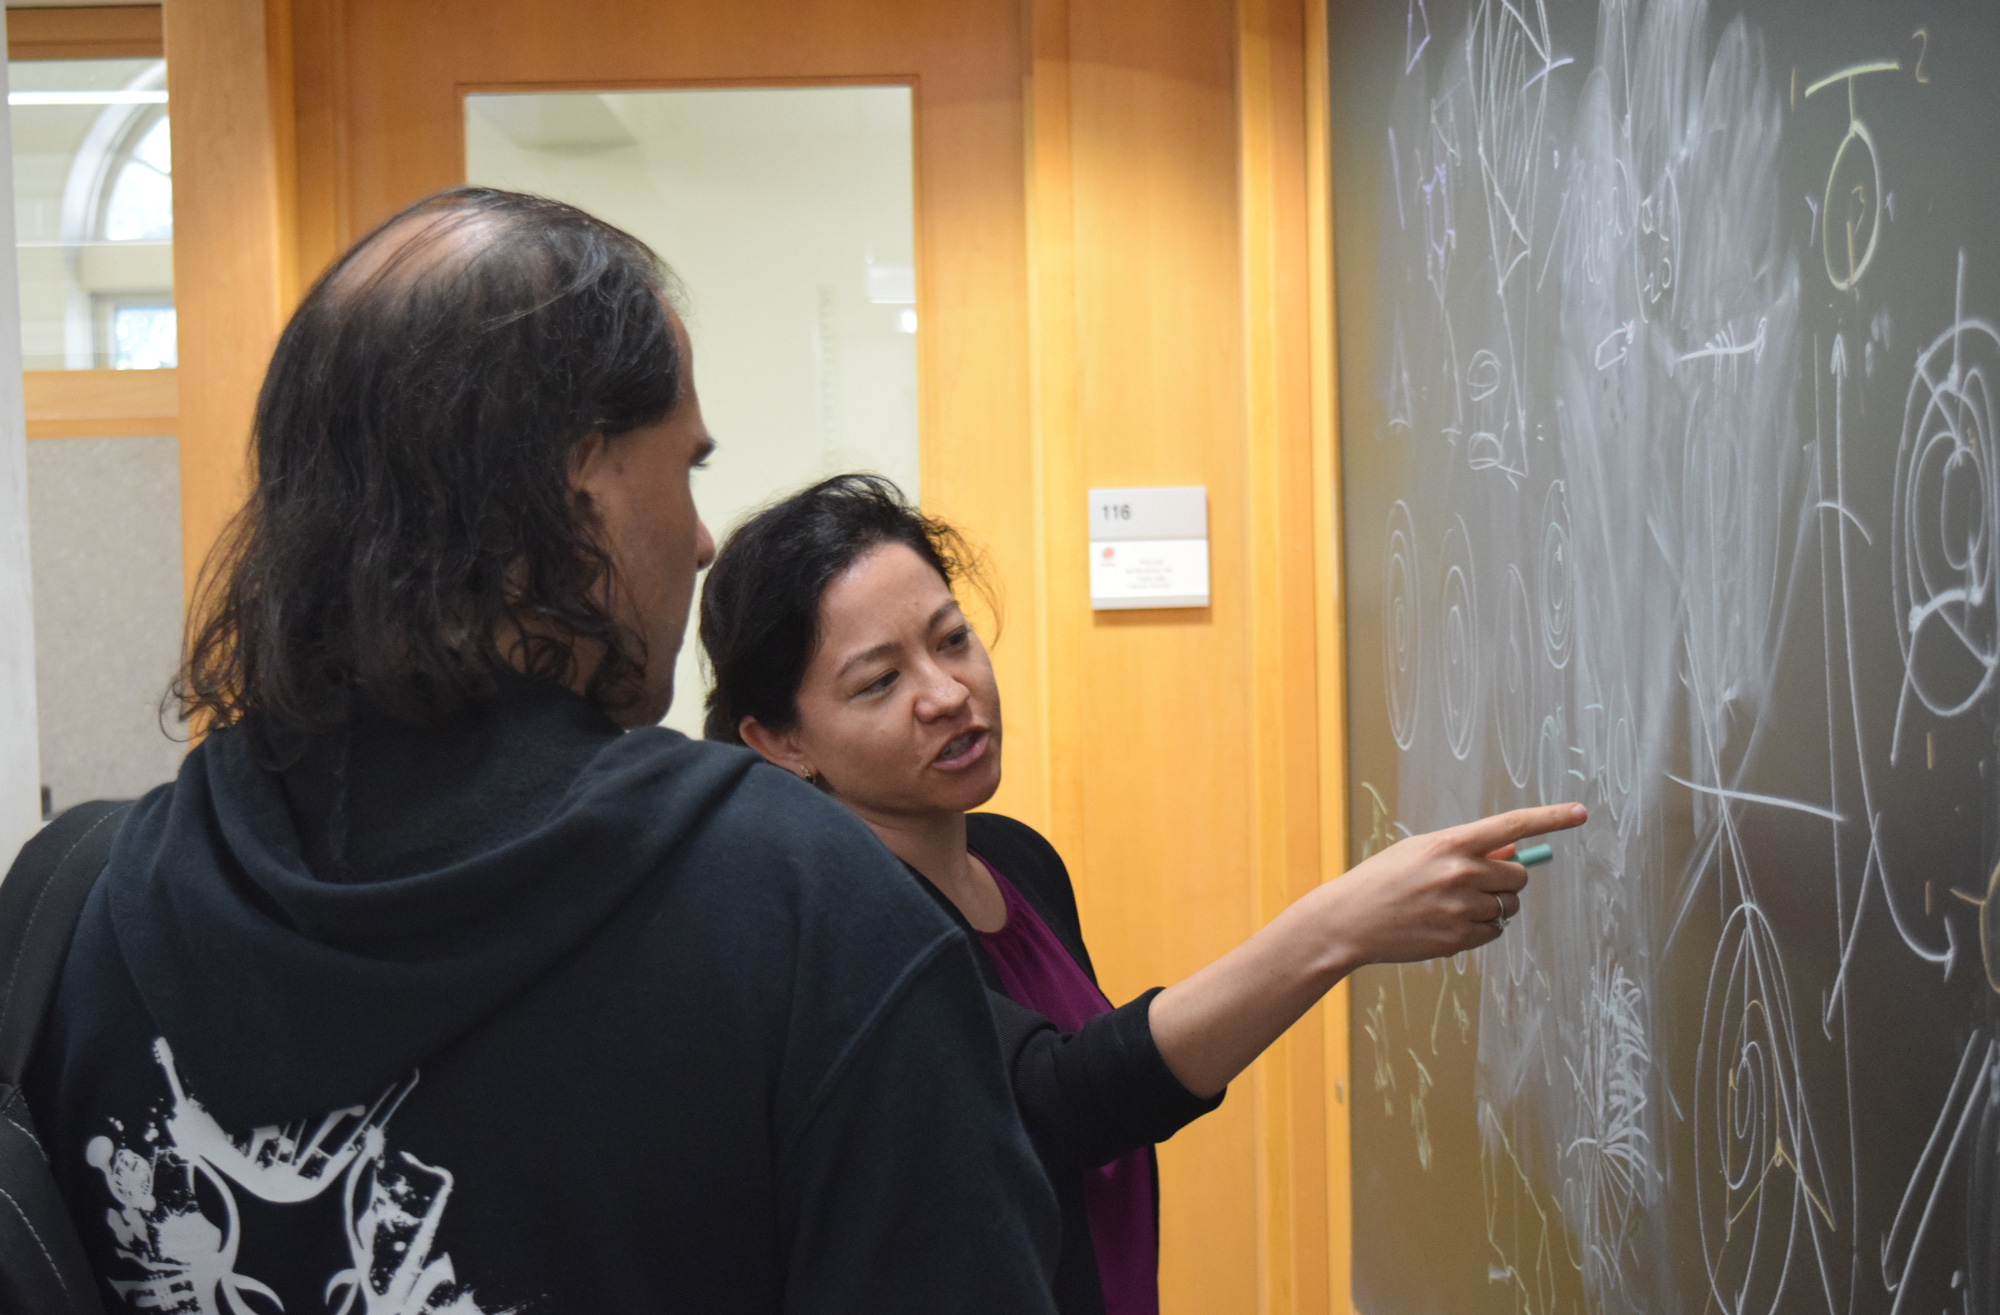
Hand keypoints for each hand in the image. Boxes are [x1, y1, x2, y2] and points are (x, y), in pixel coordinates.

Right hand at [1316, 803, 1585, 965]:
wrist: (1350, 920)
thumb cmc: (1385, 879)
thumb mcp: (1421, 851)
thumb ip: (1466, 849)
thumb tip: (1513, 851)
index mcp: (1451, 843)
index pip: (1512, 825)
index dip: (1550, 818)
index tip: (1580, 813)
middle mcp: (1461, 873)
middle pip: (1518, 876)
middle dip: (1506, 880)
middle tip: (1477, 883)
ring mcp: (1462, 908)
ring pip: (1508, 907)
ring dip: (1494, 906)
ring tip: (1454, 905)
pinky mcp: (1460, 939)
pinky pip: (1493, 932)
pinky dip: (1480, 928)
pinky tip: (1448, 924)